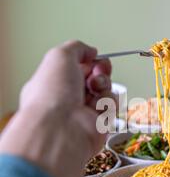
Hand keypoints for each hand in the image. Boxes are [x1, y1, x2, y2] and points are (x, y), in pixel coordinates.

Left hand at [0, 41, 114, 176]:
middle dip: (100, 70)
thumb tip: (90, 51)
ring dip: (103, 85)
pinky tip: (97, 106)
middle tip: (97, 72)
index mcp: (54, 83)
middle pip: (94, 78)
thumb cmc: (52, 95)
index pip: (78, 68)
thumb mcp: (59, 56)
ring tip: (94, 89)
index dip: (88, 61)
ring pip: (105, 91)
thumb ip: (77, 48)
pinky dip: (107, 102)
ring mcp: (83, 113)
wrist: (60, 128)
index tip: (93, 57)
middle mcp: (68, 99)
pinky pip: (111, 107)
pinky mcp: (98, 125)